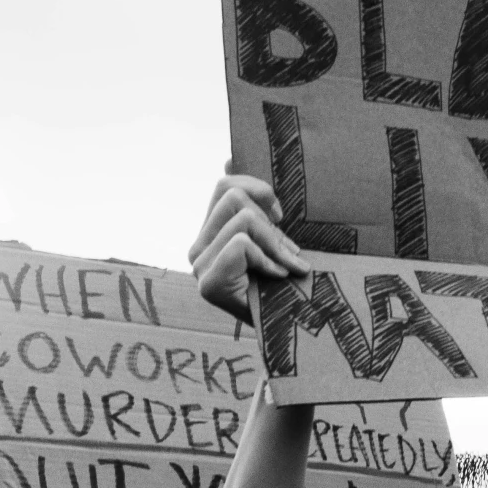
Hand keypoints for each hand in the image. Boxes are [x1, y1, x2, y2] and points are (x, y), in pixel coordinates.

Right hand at [189, 173, 308, 324]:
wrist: (289, 331)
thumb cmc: (286, 283)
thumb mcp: (274, 239)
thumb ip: (254, 206)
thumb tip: (228, 156)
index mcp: (211, 233)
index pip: (224, 184)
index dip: (256, 186)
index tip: (279, 214)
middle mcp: (197, 247)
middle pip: (231, 193)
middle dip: (269, 217)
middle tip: (288, 247)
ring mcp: (199, 264)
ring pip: (242, 218)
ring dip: (275, 242)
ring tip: (287, 265)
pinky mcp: (208, 281)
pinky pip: (242, 244)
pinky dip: (269, 259)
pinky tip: (279, 278)